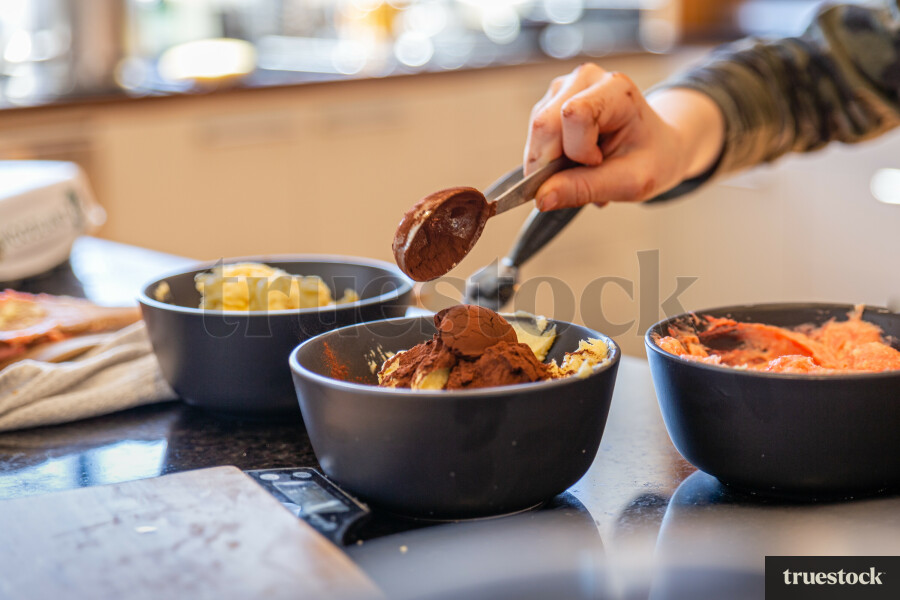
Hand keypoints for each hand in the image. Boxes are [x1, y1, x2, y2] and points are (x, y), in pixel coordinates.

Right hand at [524, 63, 724, 210]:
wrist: (658, 147)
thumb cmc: (651, 159)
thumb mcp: (628, 182)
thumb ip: (583, 189)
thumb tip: (540, 198)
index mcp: (615, 89)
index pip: (574, 115)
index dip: (578, 150)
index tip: (598, 164)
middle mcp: (585, 80)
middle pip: (544, 125)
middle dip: (552, 165)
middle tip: (580, 180)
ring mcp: (564, 88)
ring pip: (535, 133)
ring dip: (550, 164)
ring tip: (583, 170)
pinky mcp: (550, 103)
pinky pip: (534, 139)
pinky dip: (548, 160)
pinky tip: (573, 162)